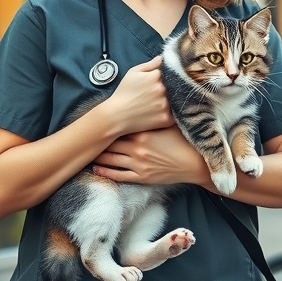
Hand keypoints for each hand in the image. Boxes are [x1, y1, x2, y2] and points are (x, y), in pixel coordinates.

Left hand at [91, 126, 207, 184]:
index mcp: (144, 133)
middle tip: (86, 136)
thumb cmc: (185, 142)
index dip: (108, 124)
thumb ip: (154, 116)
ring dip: (98, 156)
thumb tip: (146, 103)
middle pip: (111, 143)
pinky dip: (106, 172)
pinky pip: (118, 175)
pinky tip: (97, 168)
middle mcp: (138, 148)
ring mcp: (138, 164)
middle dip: (99, 140)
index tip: (98, 120)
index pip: (119, 127)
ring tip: (87, 152)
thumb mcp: (170, 124)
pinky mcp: (141, 177)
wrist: (196, 164)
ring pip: (111, 160)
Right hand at [103, 56, 174, 134]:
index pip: (164, 76)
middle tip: (148, 98)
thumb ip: (149, 64)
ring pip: (171, 101)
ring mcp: (165, 104)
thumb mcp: (132, 73)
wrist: (116, 116)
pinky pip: (172, 115)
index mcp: (155, 76)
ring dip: (163, 103)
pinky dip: (165, 115)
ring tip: (150, 108)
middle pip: (169, 88)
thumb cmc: (123, 94)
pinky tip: (154, 115)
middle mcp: (162, 89)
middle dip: (160, 92)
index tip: (148, 87)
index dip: (156, 81)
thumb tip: (162, 58)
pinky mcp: (166, 119)